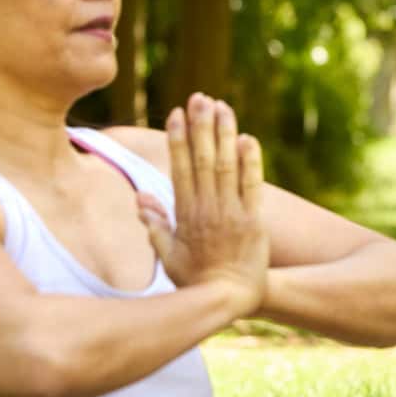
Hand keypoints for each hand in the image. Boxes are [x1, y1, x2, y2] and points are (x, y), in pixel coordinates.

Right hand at [140, 93, 269, 315]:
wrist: (229, 298)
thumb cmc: (195, 280)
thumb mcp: (167, 256)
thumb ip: (154, 225)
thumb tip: (140, 197)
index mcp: (185, 214)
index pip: (180, 168)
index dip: (178, 139)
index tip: (176, 114)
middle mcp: (207, 209)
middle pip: (203, 159)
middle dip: (201, 126)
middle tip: (199, 98)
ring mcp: (232, 213)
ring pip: (227, 165)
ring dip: (224, 133)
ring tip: (222, 106)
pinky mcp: (255, 220)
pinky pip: (253, 185)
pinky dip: (251, 161)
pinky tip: (248, 138)